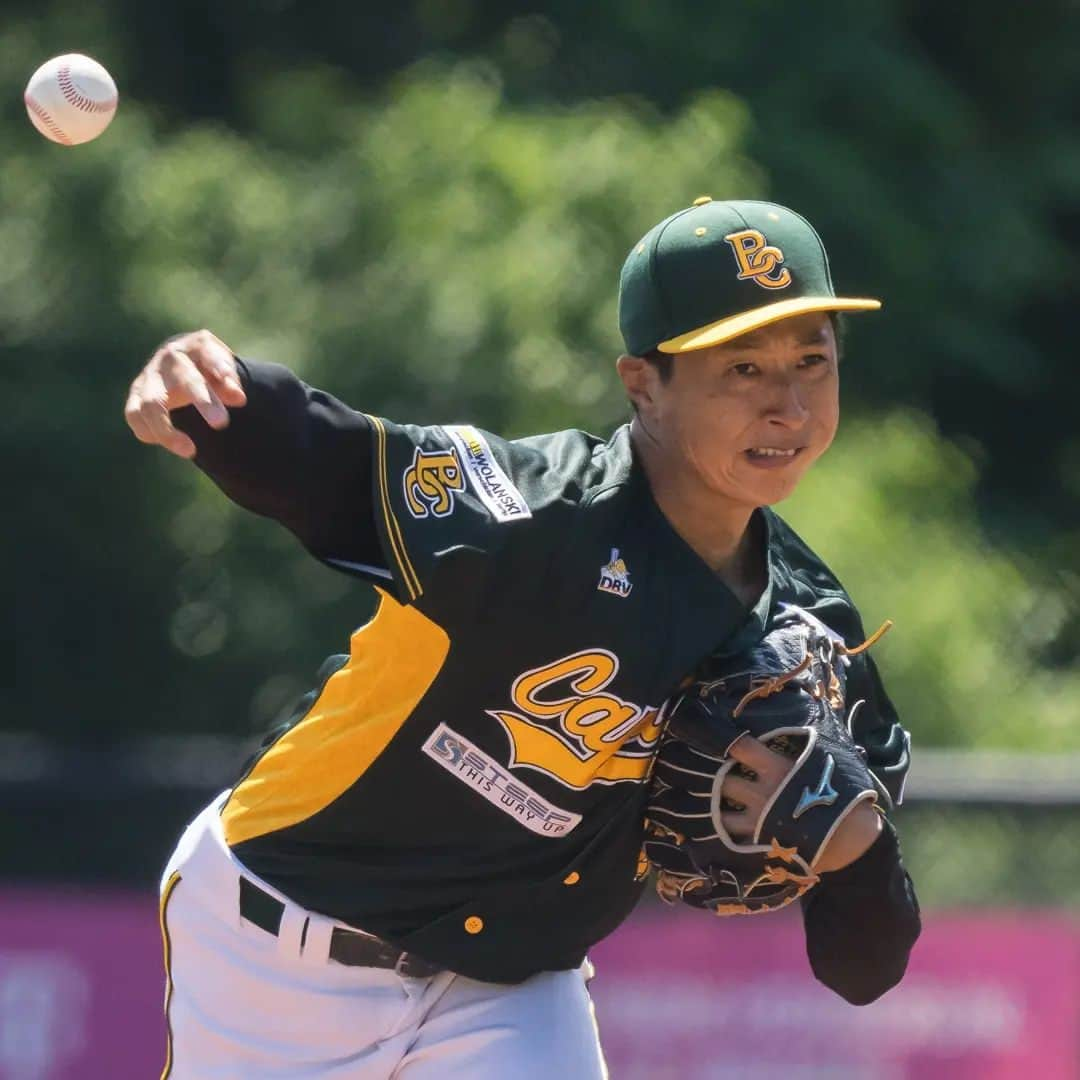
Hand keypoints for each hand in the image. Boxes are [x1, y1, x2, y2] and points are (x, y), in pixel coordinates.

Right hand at [124, 329, 246, 457]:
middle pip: (185, 380)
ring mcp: (149, 377)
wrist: (179, 361)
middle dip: (203, 401)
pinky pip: (135, 416)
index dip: (219, 366)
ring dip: (168, 431)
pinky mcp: (136, 395)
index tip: (234, 388)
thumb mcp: (223, 369)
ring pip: (152, 404)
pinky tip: (173, 444)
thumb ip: (230, 382)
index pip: (207, 353)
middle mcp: (169, 359)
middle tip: (222, 423)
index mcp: (195, 346)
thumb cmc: (208, 367)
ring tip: (190, 451)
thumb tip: (238, 398)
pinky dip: (150, 433)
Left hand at [719, 735, 881, 872]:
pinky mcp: (761, 842)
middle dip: (716, 776)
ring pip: (721, 812)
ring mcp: (759, 819)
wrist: (854, 836)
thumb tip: (812, 713)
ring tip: (709, 802)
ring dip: (715, 806)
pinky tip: (719, 829)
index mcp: (777, 768)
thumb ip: (809, 742)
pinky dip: (726, 833)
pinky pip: (734, 838)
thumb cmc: (843, 793)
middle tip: (709, 772)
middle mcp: (762, 793)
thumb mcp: (827, 760)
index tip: (712, 735)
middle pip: (724, 779)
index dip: (725, 740)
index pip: (741, 747)